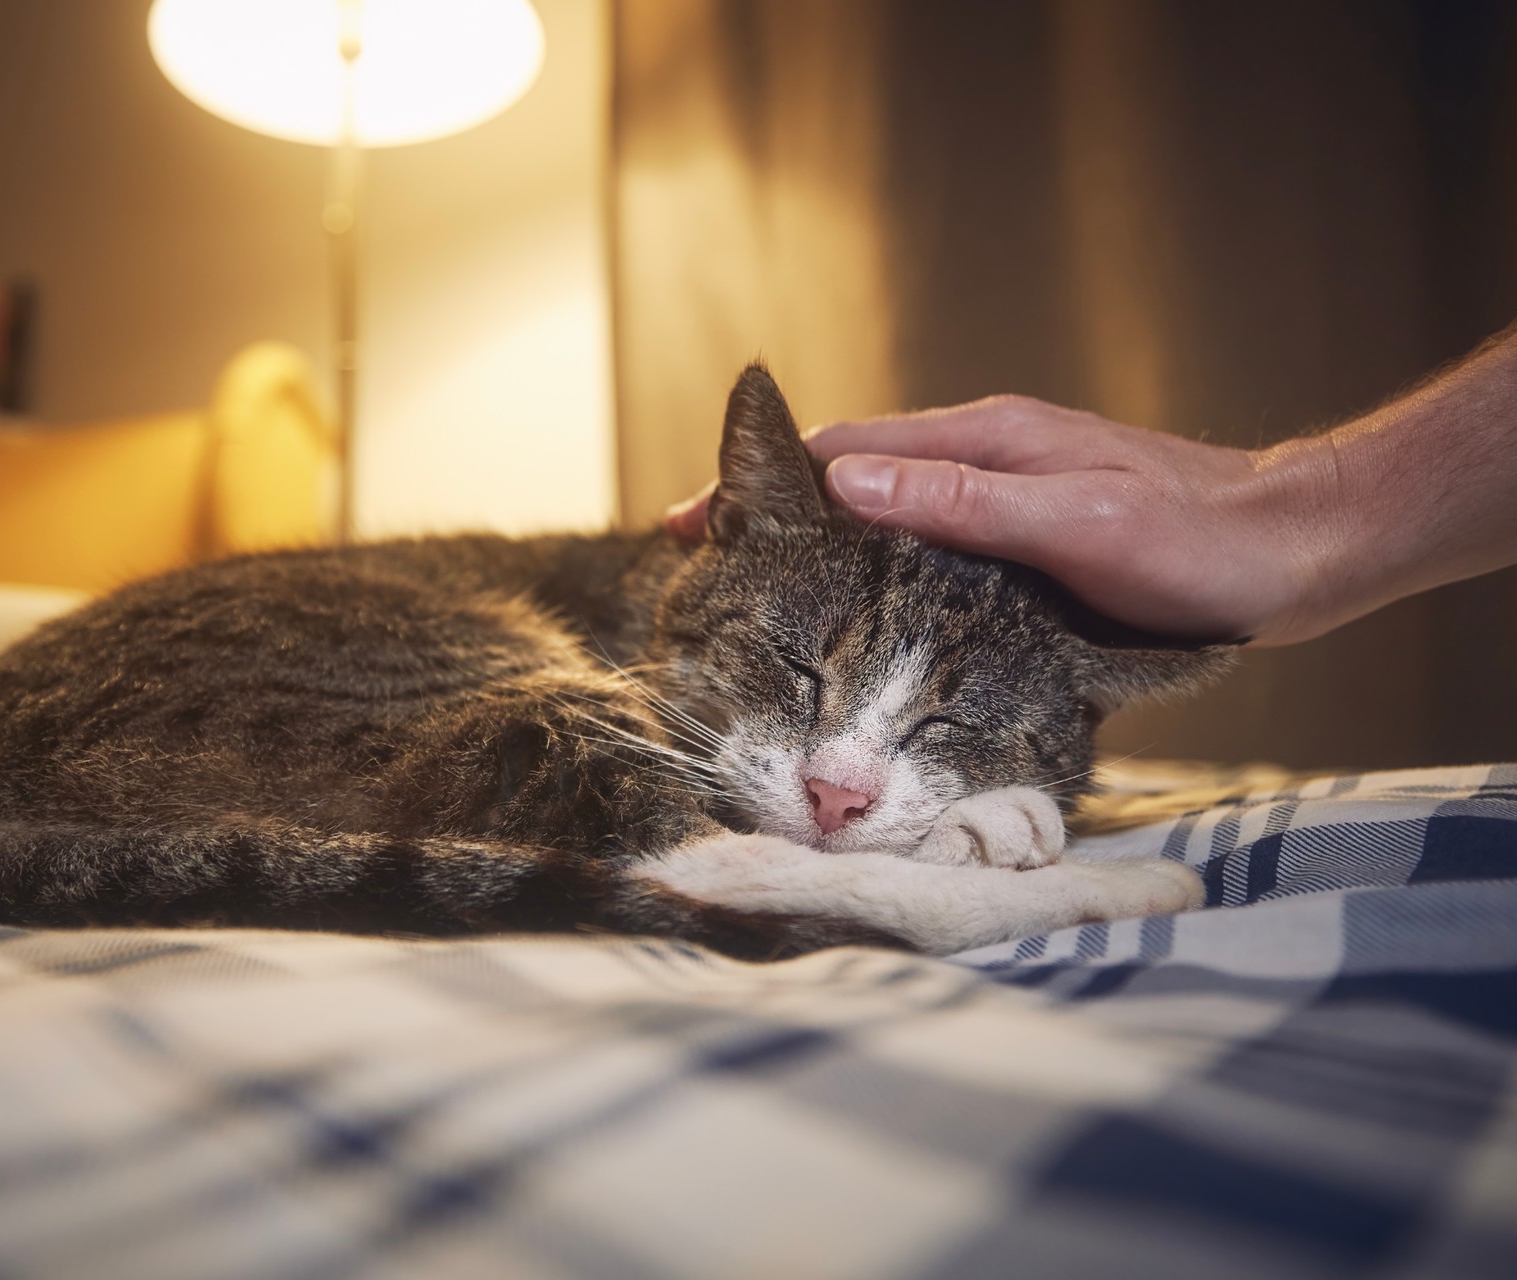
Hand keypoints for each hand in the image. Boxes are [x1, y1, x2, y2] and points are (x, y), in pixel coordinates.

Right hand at [667, 394, 1344, 644]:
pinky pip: (927, 555)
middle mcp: (984, 463)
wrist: (1297, 553)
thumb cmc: (1195, 541)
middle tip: (704, 573)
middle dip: (774, 520)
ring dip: (819, 552)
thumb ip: (962, 502)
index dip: (763, 484)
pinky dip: (875, 579)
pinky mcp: (1026, 549)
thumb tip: (845, 487)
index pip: (844, 452)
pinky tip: (861, 621)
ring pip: (886, 521)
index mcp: (984, 439)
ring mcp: (1004, 503)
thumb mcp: (1075, 520)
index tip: (691, 522)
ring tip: (758, 602)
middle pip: (852, 482)